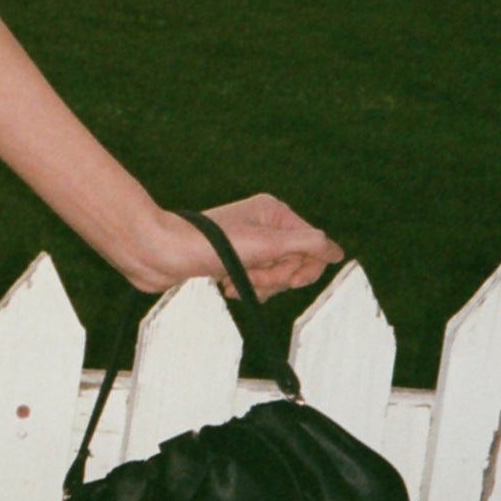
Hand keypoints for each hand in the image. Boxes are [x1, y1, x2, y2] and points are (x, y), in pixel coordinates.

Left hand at [156, 194, 343, 300]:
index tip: (286, 277)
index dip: (304, 268)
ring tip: (235, 285)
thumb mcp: (267, 244)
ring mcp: (249, 243)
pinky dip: (246, 289)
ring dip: (260, 286)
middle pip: (295, 263)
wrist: (163, 255)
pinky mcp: (233, 260)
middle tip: (252, 278)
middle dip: (277, 278)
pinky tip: (227, 288)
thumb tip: (338, 251)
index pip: (314, 246)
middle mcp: (264, 224)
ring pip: (276, 276)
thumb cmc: (211, 246)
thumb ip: (308, 245)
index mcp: (275, 212)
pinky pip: (256, 281)